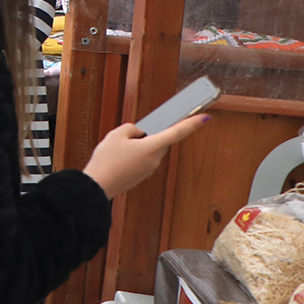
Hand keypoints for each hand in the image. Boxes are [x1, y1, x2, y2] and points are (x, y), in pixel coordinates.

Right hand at [84, 116, 210, 199]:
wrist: (98, 185)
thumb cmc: (107, 160)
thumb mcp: (115, 135)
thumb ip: (131, 128)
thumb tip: (139, 132)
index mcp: (152, 147)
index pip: (177, 132)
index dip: (192, 124)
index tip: (205, 118)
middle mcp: (155, 159)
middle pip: (159, 140)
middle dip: (148, 134)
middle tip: (128, 134)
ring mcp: (149, 169)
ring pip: (150, 150)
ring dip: (139, 145)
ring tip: (118, 148)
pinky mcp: (142, 175)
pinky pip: (143, 159)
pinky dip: (134, 155)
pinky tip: (119, 157)